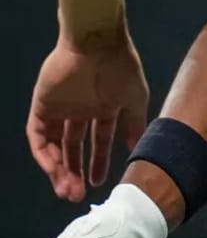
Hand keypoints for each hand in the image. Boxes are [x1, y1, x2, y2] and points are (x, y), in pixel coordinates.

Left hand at [28, 34, 148, 200]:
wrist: (96, 43)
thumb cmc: (120, 69)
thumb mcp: (135, 98)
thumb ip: (134, 124)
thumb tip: (136, 148)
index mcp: (103, 107)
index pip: (97, 140)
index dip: (97, 162)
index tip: (98, 183)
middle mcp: (81, 110)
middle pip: (73, 147)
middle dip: (75, 171)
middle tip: (76, 194)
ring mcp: (60, 108)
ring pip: (54, 146)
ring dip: (58, 168)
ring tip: (66, 189)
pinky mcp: (42, 105)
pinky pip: (38, 135)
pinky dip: (44, 154)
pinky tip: (53, 168)